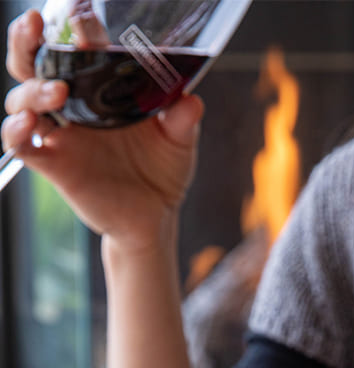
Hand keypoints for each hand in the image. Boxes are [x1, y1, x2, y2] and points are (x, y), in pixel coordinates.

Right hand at [2, 9, 203, 247]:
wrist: (156, 216)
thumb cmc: (162, 171)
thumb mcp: (179, 140)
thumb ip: (183, 119)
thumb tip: (190, 101)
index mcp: (99, 88)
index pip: (76, 47)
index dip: (72, 27)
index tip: (79, 13)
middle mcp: (73, 106)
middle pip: (33, 62)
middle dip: (26, 40)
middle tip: (35, 26)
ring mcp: (61, 134)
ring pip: (21, 99)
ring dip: (32, 90)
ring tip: (57, 91)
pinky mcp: (55, 165)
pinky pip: (21, 145)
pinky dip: (16, 132)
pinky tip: (29, 124)